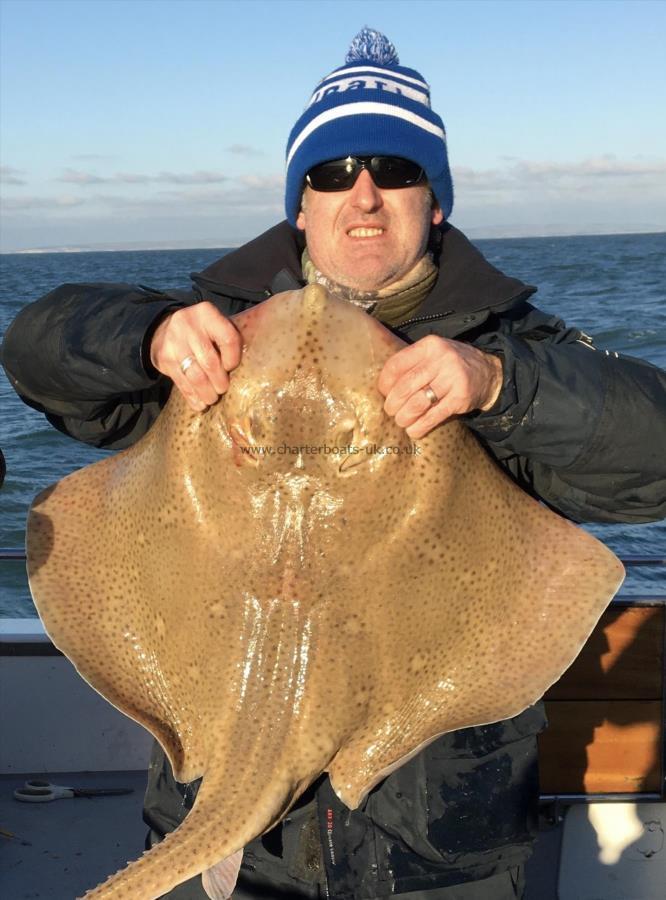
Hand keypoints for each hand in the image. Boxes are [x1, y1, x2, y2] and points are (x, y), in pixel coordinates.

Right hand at [149, 302, 241, 410]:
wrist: (163, 329)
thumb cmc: (201, 331)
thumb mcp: (214, 325)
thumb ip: (227, 340)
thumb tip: (249, 369)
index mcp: (207, 313)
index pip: (228, 338)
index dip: (233, 358)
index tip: (231, 367)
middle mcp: (188, 324)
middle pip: (210, 361)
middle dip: (220, 381)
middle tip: (223, 389)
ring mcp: (173, 342)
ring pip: (195, 375)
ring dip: (207, 392)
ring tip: (213, 398)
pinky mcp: (164, 358)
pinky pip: (181, 382)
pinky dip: (192, 396)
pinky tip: (200, 404)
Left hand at [377, 335, 502, 438]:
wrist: (488, 373)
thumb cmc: (451, 365)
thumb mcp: (434, 354)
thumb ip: (413, 363)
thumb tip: (384, 387)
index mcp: (430, 346)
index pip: (397, 364)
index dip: (385, 382)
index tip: (383, 392)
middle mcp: (441, 359)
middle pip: (405, 386)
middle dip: (393, 403)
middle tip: (390, 411)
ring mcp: (453, 379)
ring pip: (418, 403)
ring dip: (404, 416)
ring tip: (401, 421)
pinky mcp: (460, 398)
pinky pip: (433, 416)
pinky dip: (420, 426)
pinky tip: (414, 431)